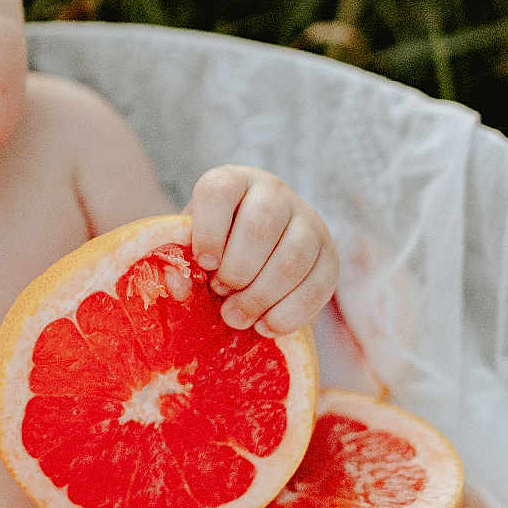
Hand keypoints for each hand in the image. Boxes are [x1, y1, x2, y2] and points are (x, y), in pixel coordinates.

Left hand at [185, 165, 337, 336]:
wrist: (258, 254)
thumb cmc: (215, 247)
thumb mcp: (191, 245)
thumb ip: (178, 260)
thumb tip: (178, 286)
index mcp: (232, 181)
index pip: (219, 191)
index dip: (209, 231)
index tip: (204, 263)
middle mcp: (273, 193)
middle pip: (260, 225)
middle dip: (237, 269)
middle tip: (221, 293)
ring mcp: (308, 221)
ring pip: (292, 257)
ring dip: (262, 295)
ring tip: (237, 317)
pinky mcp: (330, 255)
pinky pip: (319, 285)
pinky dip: (290, 313)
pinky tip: (266, 326)